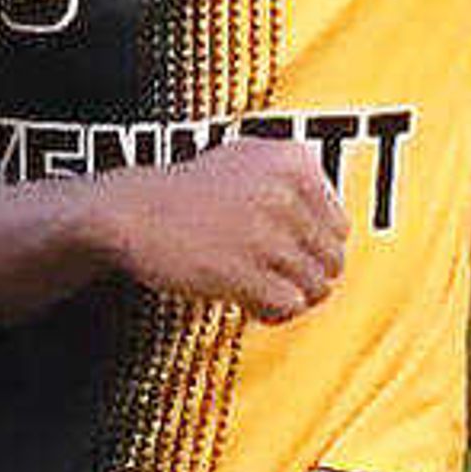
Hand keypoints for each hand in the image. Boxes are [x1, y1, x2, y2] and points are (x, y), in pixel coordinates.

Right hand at [80, 137, 345, 318]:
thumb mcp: (248, 158)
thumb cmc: (187, 192)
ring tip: (261, 292)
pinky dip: (272, 312)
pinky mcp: (244, 271)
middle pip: (332, 260)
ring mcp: (265, 234)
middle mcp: (285, 193)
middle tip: (276, 281)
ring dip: (290, 297)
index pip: (339, 226)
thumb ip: (297, 182)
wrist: (131, 212)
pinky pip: (288, 306)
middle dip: (307, 277)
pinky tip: (249, 304)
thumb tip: (339, 232)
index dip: (313, 250)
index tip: (286, 256)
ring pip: (314, 287)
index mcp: (294, 161)